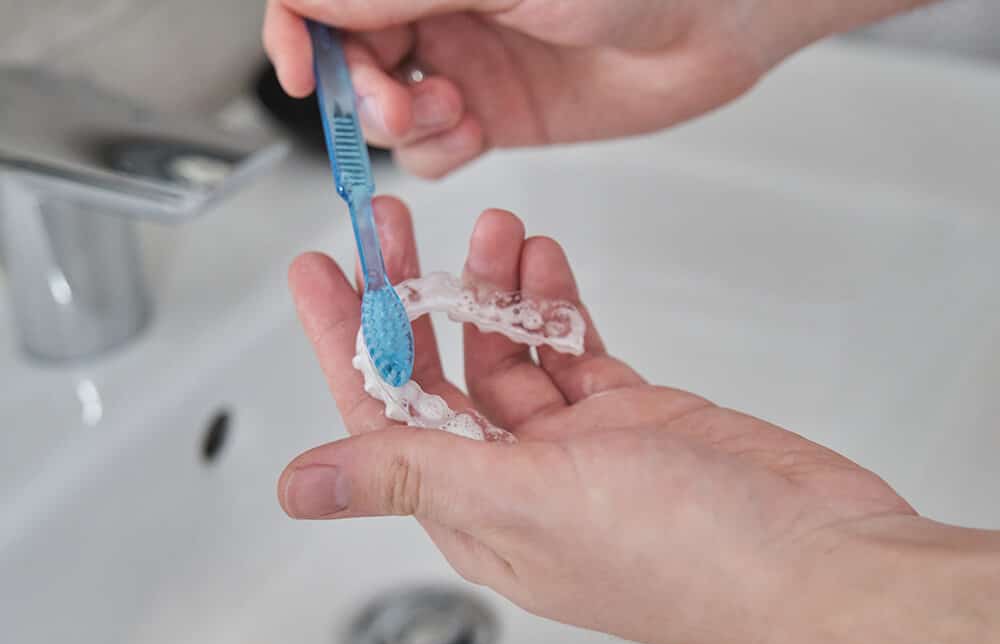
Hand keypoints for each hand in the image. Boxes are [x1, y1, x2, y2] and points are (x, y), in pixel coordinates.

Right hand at [263, 0, 930, 176]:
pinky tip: (471, 134)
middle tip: (393, 99)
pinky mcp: (498, 114)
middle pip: (348, 54)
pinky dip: (439, 151)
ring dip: (401, 123)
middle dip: (357, 85)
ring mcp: (466, 61)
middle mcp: (440, 7)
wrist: (713, 20)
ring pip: (387, 108)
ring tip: (449, 111)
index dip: (298, 30)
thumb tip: (305, 0)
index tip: (299, 67)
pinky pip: (435, 147)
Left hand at [277, 197, 958, 643]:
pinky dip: (553, 303)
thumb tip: (299, 486)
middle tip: (391, 228)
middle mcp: (518, 479)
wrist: (819, 555)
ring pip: (509, 350)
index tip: (322, 271)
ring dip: (492, 288)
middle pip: (439, 374)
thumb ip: (412, 475)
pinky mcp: (629, 414)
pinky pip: (571, 346)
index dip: (345, 339)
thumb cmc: (689, 552)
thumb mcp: (528, 503)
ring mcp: (577, 444)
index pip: (382, 415)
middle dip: (411, 297)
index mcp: (476, 511)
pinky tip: (541, 262)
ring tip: (491, 229)